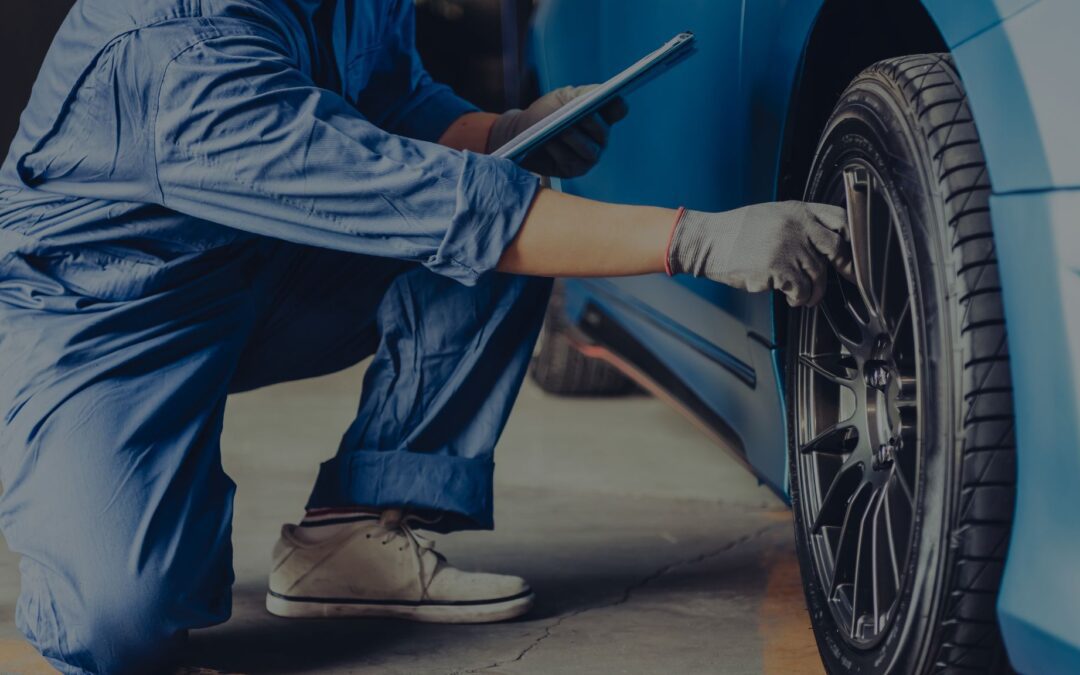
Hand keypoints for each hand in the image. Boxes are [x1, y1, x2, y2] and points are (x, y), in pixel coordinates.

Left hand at [486, 85, 628, 177]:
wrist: (521, 132)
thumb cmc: (545, 113)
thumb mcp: (562, 98)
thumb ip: (582, 94)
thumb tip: (602, 93)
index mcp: (601, 116)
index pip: (618, 110)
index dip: (618, 104)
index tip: (613, 96)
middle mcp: (599, 138)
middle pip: (603, 132)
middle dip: (592, 123)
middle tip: (583, 114)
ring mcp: (588, 156)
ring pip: (588, 150)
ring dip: (574, 138)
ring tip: (562, 130)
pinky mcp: (573, 170)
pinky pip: (570, 160)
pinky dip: (558, 150)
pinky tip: (548, 142)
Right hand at [666, 202, 853, 306]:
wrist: (708, 241)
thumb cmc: (737, 232)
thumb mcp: (772, 215)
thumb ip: (800, 224)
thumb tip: (826, 244)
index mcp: (798, 211)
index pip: (840, 220)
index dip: (853, 238)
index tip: (855, 254)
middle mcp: (797, 226)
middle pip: (837, 249)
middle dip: (845, 268)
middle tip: (848, 279)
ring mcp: (788, 247)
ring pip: (818, 275)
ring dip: (814, 291)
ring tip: (803, 296)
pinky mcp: (778, 268)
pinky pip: (800, 290)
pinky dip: (798, 298)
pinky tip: (790, 298)